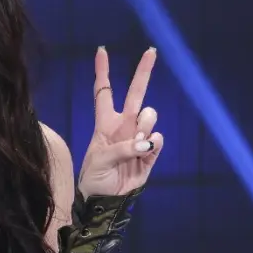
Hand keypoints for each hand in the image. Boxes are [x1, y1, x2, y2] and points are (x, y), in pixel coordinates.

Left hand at [77, 47, 162, 197]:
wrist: (105, 202)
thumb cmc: (94, 178)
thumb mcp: (100, 161)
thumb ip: (122, 148)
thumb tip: (145, 142)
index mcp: (104, 124)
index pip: (103, 92)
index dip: (102, 71)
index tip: (101, 50)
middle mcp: (123, 126)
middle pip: (135, 94)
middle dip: (143, 72)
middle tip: (150, 51)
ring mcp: (138, 138)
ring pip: (150, 115)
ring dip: (144, 126)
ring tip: (134, 145)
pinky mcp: (150, 154)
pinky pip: (158, 139)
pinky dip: (154, 143)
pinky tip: (145, 151)